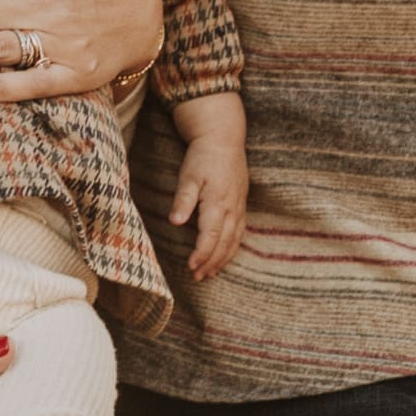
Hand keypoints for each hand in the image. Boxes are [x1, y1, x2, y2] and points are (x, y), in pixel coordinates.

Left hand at [169, 97, 249, 280]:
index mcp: (217, 203)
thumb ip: (183, 200)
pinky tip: (226, 254)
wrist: (224, 138)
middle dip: (211, 262)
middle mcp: (231, 208)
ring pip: (234, 240)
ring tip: (210, 273)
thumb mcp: (188, 176)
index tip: (191, 267)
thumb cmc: (203, 156)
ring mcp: (239, 206)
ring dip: (223, 259)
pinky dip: (233, 247)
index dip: (201, 254)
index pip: (210, 237)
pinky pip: (240, 231)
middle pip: (224, 243)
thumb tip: (175, 222)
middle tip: (198, 277)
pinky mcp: (241, 203)